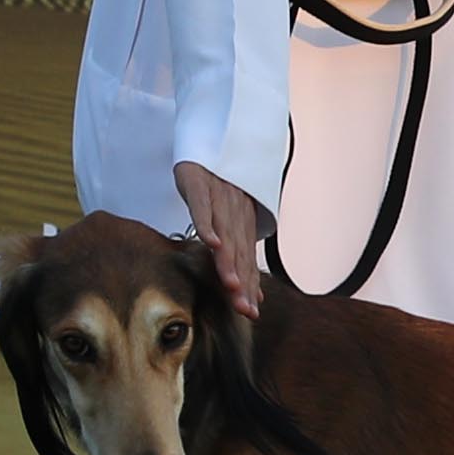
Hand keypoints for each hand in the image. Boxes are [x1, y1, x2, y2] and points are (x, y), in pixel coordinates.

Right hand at [173, 159, 274, 321]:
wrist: (216, 141)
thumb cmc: (220, 186)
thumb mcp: (231, 219)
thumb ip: (238, 254)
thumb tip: (247, 290)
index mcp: (242, 226)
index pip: (246, 262)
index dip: (249, 287)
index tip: (252, 312)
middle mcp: (235, 216)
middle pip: (238, 254)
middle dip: (242, 283)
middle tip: (245, 309)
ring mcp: (219, 201)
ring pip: (225, 235)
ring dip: (228, 260)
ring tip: (232, 285)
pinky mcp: (201, 186)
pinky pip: (204, 207)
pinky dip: (208, 224)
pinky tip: (211, 243)